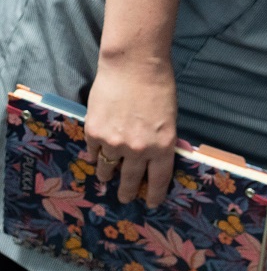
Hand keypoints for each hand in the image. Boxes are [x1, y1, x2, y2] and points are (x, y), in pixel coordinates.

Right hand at [84, 56, 179, 207]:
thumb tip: (154, 158)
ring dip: (108, 175)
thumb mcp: (169, 118)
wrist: (133, 66)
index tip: (151, 204)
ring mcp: (114, 143)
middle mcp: (138, 150)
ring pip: (108, 170)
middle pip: (130, 181)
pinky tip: (97, 156)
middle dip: (127, 192)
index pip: (158, 180)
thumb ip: (160, 141)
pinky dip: (96, 155)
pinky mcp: (94, 133)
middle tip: (125, 198)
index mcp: (162, 146)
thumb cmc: (158, 87)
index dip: (154, 195)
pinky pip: (94, 153)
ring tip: (108, 178)